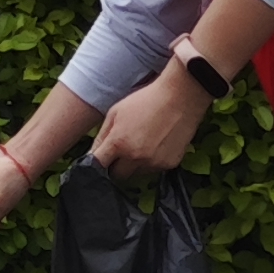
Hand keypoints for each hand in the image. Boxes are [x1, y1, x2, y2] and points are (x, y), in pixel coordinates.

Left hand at [89, 63, 209, 183]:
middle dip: (115, 167)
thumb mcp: (116, 112)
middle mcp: (136, 157)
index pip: (98, 166)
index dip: (96, 165)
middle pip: (118, 175)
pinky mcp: (170, 164)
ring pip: (137, 173)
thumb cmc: (146, 100)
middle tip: (121, 153)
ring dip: (134, 165)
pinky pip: (155, 169)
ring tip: (142, 143)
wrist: (181, 97)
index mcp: (119, 143)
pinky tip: (157, 144)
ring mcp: (154, 162)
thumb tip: (92, 156)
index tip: (99, 161)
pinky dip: (152, 161)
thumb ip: (102, 136)